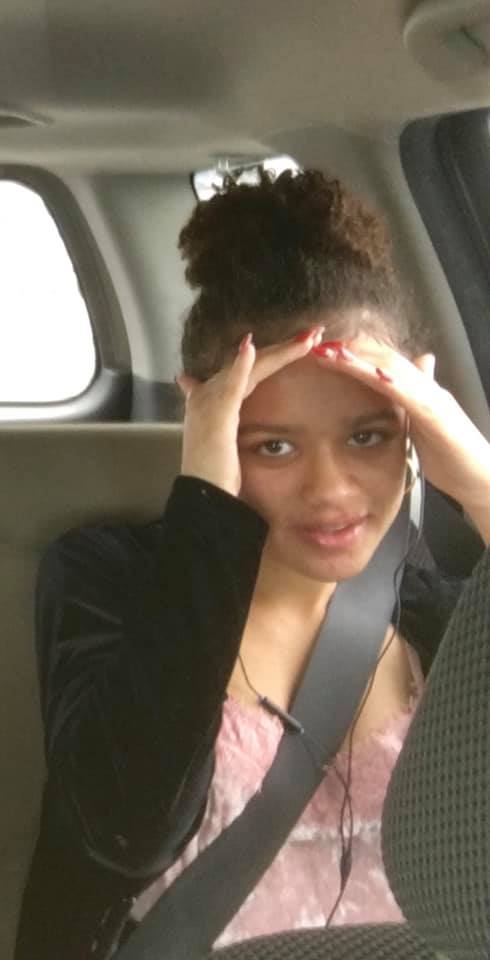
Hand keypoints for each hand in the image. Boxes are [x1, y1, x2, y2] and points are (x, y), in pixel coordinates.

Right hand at [176, 326, 324, 496]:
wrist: (204, 499)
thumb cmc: (218, 477)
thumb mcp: (227, 446)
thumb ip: (232, 426)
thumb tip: (241, 425)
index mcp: (214, 401)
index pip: (250, 369)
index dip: (275, 355)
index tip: (302, 344)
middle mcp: (209, 396)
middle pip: (252, 362)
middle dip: (284, 347)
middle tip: (315, 333)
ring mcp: (211, 403)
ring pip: (249, 367)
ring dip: (279, 350)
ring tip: (307, 338)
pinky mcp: (216, 416)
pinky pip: (230, 385)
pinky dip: (240, 365)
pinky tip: (251, 347)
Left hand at [312, 336, 489, 542]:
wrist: (480, 478)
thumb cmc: (452, 456)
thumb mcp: (423, 427)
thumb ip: (410, 406)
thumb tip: (403, 392)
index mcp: (418, 391)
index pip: (382, 362)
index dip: (354, 353)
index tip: (323, 350)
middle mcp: (425, 388)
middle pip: (384, 357)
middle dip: (350, 349)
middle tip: (317, 343)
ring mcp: (432, 399)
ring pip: (394, 370)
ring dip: (362, 359)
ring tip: (334, 351)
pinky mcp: (437, 416)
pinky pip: (410, 394)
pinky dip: (390, 382)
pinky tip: (371, 373)